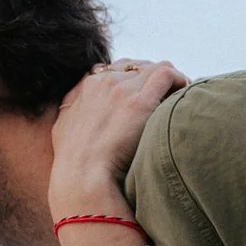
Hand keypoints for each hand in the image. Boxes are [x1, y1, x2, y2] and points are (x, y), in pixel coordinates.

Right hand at [49, 59, 187, 226]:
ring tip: (179, 96)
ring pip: (155, 68)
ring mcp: (122, 90)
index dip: (134, 80)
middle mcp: (104, 82)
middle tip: (165, 98)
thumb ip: (68, 112)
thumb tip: (71, 111)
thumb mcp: (61, 129)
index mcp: (86, 87)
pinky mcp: (140, 102)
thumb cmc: (73, 163)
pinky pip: (167, 75)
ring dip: (169, 80)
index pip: (117, 70)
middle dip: (152, 81)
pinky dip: (179, 80)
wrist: (82, 177)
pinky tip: (185, 93)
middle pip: (138, 68)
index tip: (144, 95)